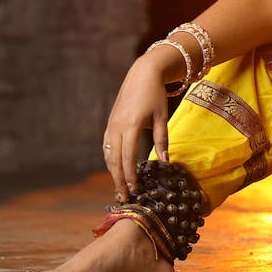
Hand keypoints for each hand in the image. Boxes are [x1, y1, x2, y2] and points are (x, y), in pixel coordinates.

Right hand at [102, 49, 174, 202]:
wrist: (141, 74)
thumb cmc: (155, 95)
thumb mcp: (161, 116)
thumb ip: (161, 139)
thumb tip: (164, 161)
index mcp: (130, 126)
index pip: (128, 157)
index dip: (130, 176)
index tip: (134, 190)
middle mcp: (117, 127)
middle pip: (115, 160)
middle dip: (119, 180)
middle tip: (125, 197)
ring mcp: (111, 125)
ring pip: (108, 154)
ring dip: (113, 172)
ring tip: (119, 187)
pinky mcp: (110, 123)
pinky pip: (107, 145)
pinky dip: (110, 159)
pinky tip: (115, 168)